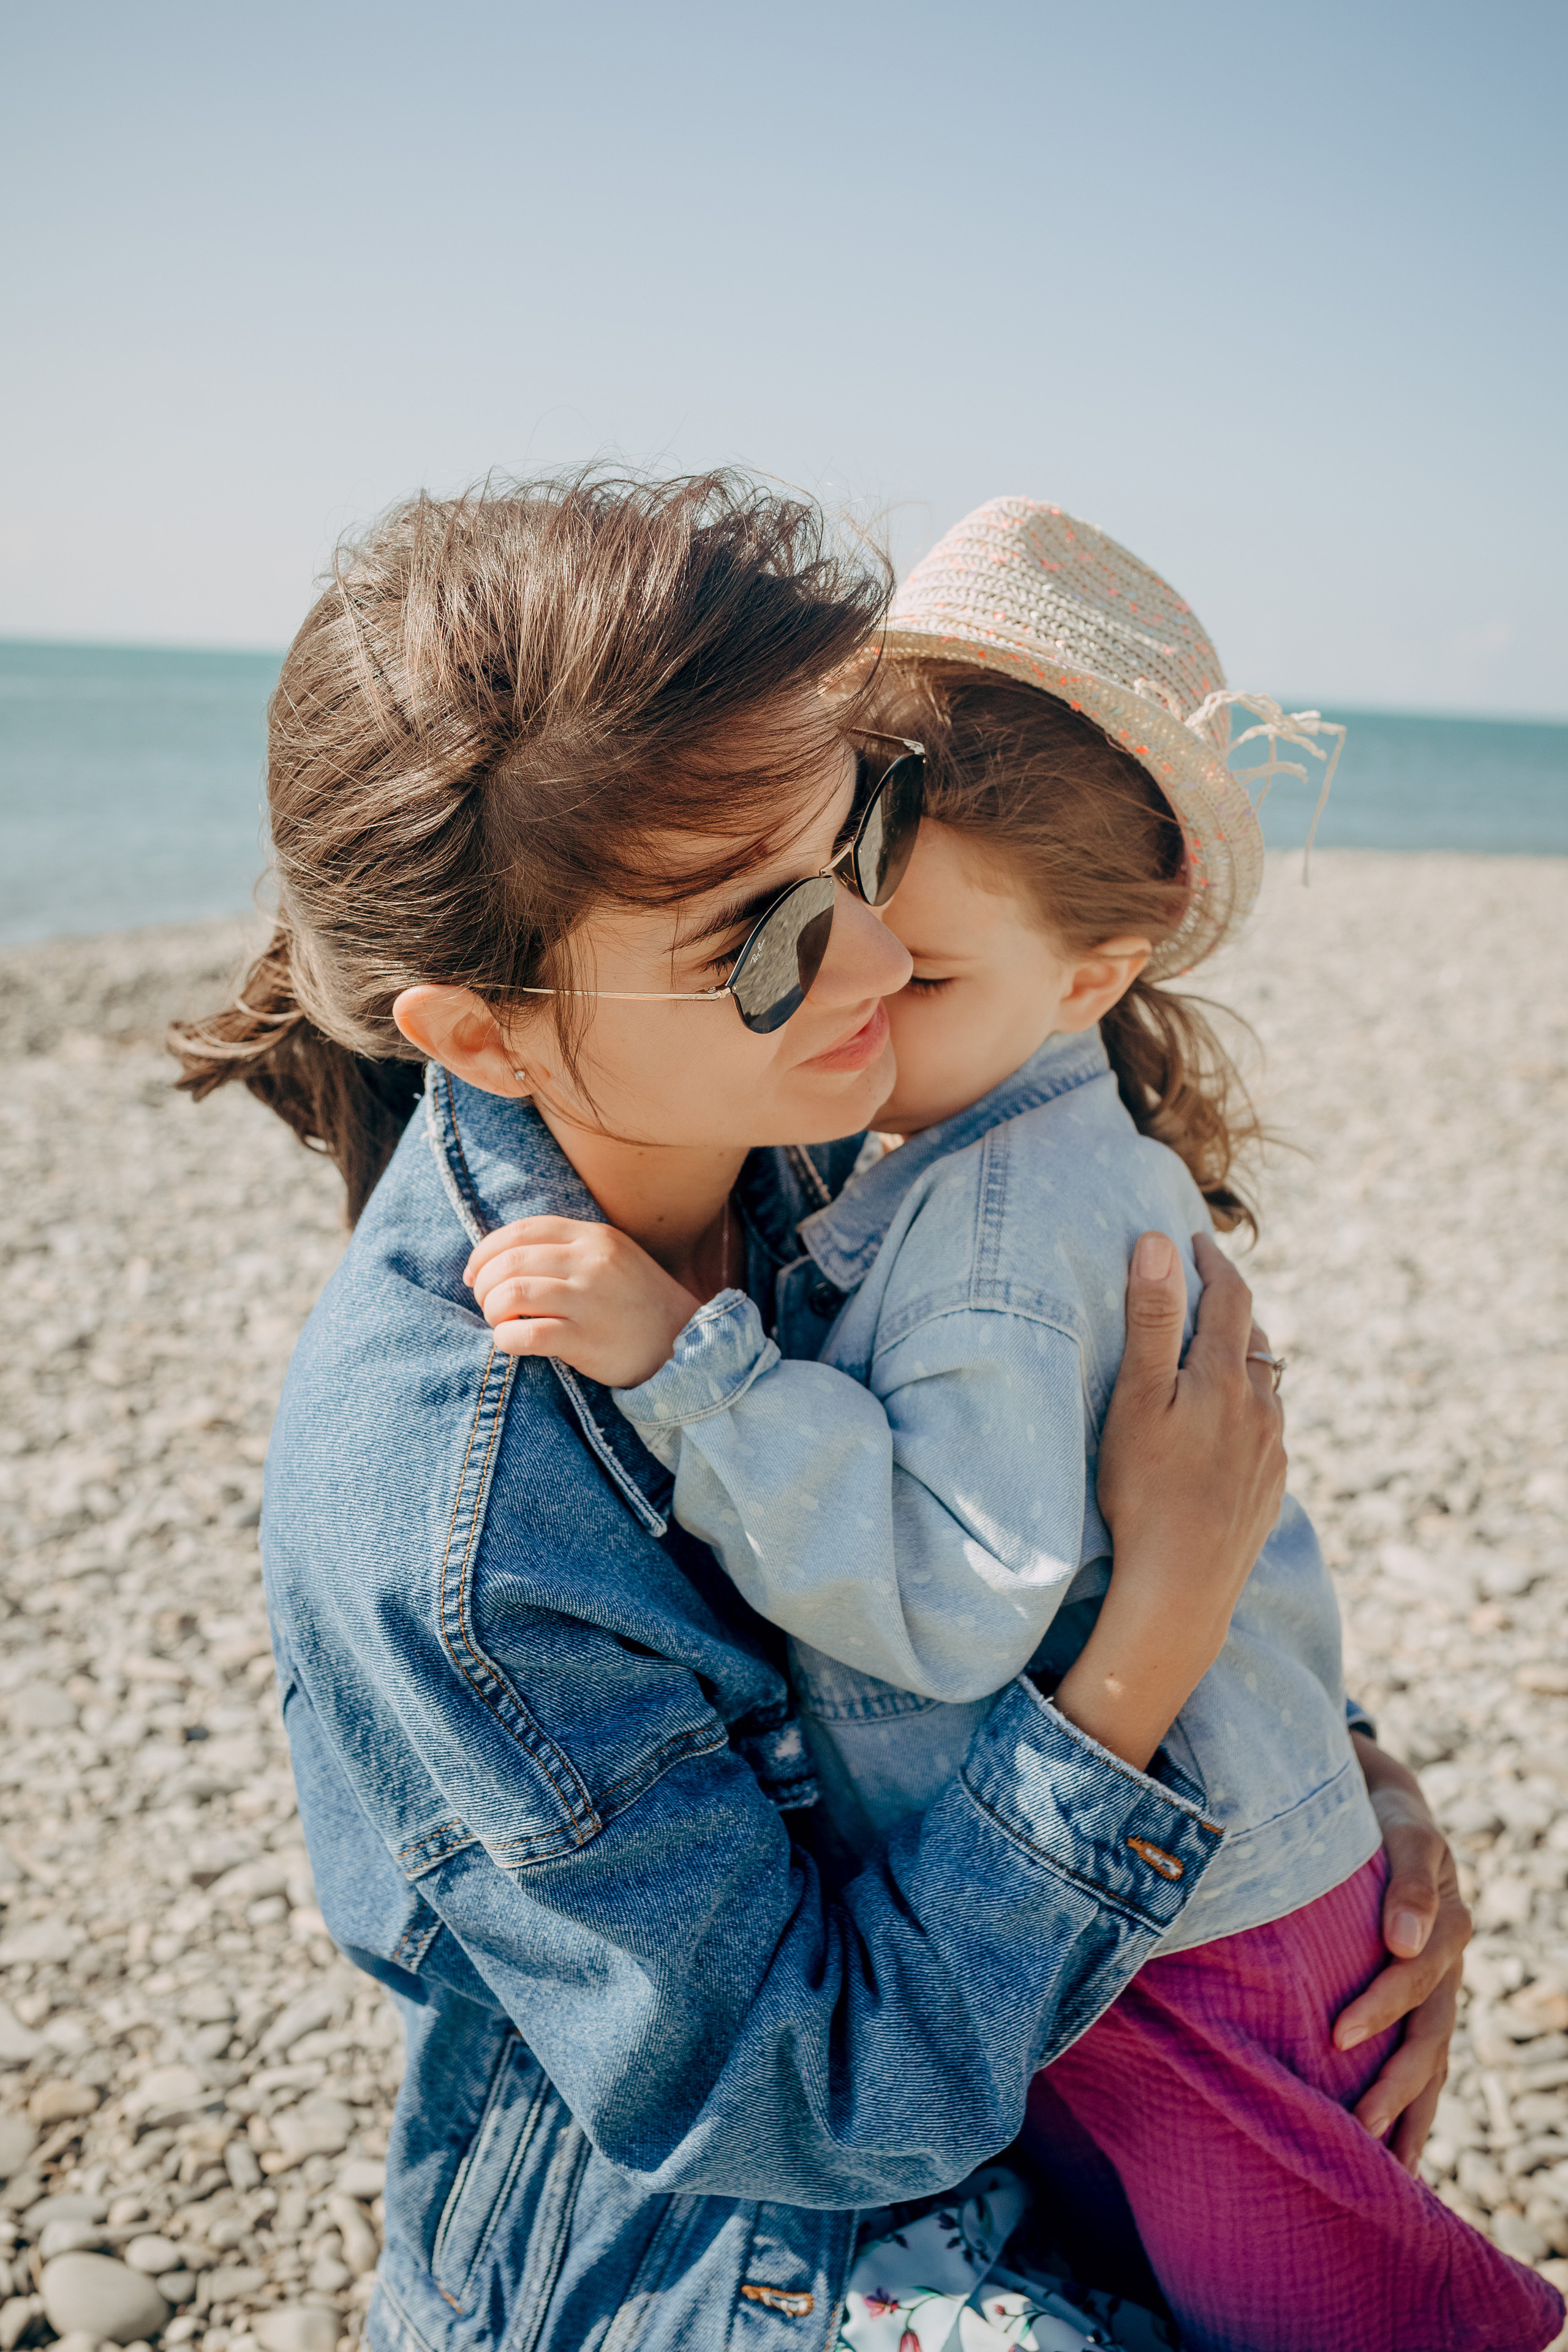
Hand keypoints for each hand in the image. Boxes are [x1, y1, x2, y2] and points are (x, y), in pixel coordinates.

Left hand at [465, 1217, 700, 1386]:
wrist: (682, 1340)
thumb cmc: (634, 1300)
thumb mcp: (609, 1256)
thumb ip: (565, 1248)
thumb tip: (501, 1257)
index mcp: (592, 1237)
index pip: (521, 1231)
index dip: (486, 1251)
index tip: (474, 1273)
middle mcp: (590, 1262)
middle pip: (509, 1263)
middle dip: (484, 1285)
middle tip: (486, 1304)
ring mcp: (589, 1300)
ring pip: (512, 1295)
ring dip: (491, 1311)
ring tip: (499, 1323)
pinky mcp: (587, 1339)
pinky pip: (527, 1335)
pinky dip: (504, 1340)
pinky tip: (509, 1343)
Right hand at [1055, 1230, 1286, 1768]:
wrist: (1182, 1588)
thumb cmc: (1145, 1490)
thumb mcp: (1136, 1397)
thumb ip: (1150, 1318)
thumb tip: (1159, 1242)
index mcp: (1227, 1377)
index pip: (1230, 1296)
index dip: (1213, 1263)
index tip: (1195, 1241)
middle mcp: (1262, 1408)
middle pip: (1254, 1338)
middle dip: (1230, 1307)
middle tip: (1204, 1291)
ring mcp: (1272, 1451)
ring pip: (1265, 1386)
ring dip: (1244, 1360)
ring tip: (1215, 1356)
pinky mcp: (1271, 1489)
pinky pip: (1266, 1431)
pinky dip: (1248, 1410)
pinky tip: (1226, 1428)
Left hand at [1334, 1732, 1470, 2171]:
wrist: (1386, 1814)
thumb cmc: (1383, 1822)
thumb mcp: (1401, 1833)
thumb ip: (1407, 1880)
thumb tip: (1403, 1943)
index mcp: (1444, 1925)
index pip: (1413, 1977)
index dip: (1379, 2006)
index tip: (1337, 2034)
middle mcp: (1445, 1966)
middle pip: (1427, 2036)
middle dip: (1395, 2083)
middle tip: (1357, 2122)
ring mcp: (1438, 1990)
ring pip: (1432, 2063)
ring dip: (1410, 2113)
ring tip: (1385, 2168)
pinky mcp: (1421, 2006)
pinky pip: (1425, 2065)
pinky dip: (1414, 2110)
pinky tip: (1394, 2156)